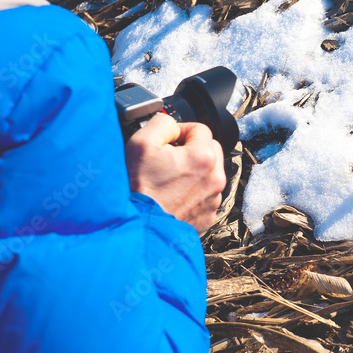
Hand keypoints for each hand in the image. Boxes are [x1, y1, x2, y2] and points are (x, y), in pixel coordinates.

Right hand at [126, 113, 225, 233]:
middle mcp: (215, 178)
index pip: (200, 129)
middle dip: (191, 149)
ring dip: (193, 171)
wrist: (138, 229)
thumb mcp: (141, 144)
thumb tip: (171, 124)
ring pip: (208, 173)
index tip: (168, 140)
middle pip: (209, 149)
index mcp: (203, 157)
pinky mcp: (208, 214)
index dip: (181, 131)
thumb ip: (161, 124)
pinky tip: (173, 195)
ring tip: (168, 179)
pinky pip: (205, 194)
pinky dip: (192, 191)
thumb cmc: (139, 190)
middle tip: (168, 158)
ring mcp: (213, 198)